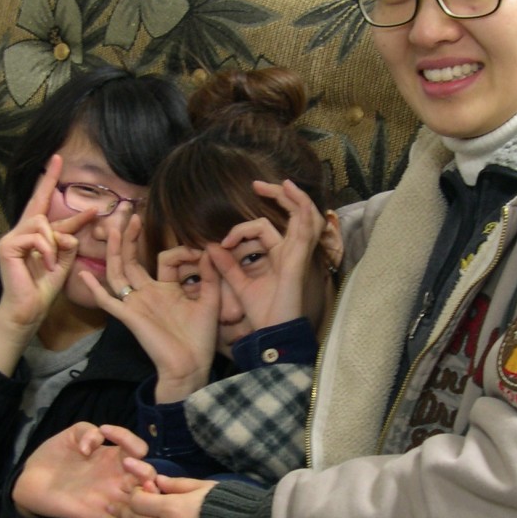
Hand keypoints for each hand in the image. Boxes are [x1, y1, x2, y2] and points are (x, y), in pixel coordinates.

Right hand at [0, 155, 97, 372]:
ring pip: (41, 223)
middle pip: (39, 203)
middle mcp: (21, 231)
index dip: (50, 182)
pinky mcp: (7, 245)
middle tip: (61, 164)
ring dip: (54, 242)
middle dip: (50, 183)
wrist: (27, 309)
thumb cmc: (42, 288)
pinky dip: (47, 250)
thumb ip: (67, 243)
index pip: (43, 204)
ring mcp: (11, 237)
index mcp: (35, 234)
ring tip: (53, 261)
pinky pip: (36, 236)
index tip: (58, 160)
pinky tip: (46, 264)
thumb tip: (73, 232)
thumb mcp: (63, 261)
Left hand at [11, 422, 150, 517]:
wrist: (31, 482)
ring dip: (146, 493)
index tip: (105, 432)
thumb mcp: (71, 434)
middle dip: (146, 470)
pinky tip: (112, 506)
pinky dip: (130, 516)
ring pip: (145, 501)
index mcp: (113, 457)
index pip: (138, 448)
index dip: (129, 438)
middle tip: (127, 464)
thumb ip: (88, 430)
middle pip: (150, 476)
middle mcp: (117, 478)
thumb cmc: (53, 457)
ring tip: (130, 486)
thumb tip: (95, 444)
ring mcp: (111, 498)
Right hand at [78, 217, 218, 400]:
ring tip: (111, 229)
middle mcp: (147, 294)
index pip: (163, 259)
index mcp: (165, 289)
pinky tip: (83, 274)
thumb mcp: (209, 301)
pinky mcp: (130, 317)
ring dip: (113, 251)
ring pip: (118, 273)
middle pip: (131, 260)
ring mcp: (136, 304)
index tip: (200, 251)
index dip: (181, 251)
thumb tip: (210, 248)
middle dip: (128, 238)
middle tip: (128, 214)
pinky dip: (95, 288)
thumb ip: (209, 276)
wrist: (190, 367)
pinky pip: (108, 301)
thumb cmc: (199, 339)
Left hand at [210, 179, 327, 331]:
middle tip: (258, 184)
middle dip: (280, 196)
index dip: (241, 229)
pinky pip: (305, 229)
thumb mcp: (239, 284)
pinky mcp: (298, 260)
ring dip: (295, 197)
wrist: (274, 334)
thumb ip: (227, 266)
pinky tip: (291, 194)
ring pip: (305, 216)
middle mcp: (292, 253)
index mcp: (280, 257)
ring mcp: (298, 255)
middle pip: (294, 214)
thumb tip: (211, 247)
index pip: (264, 229)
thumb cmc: (262, 314)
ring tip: (283, 183)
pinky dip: (301, 210)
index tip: (223, 243)